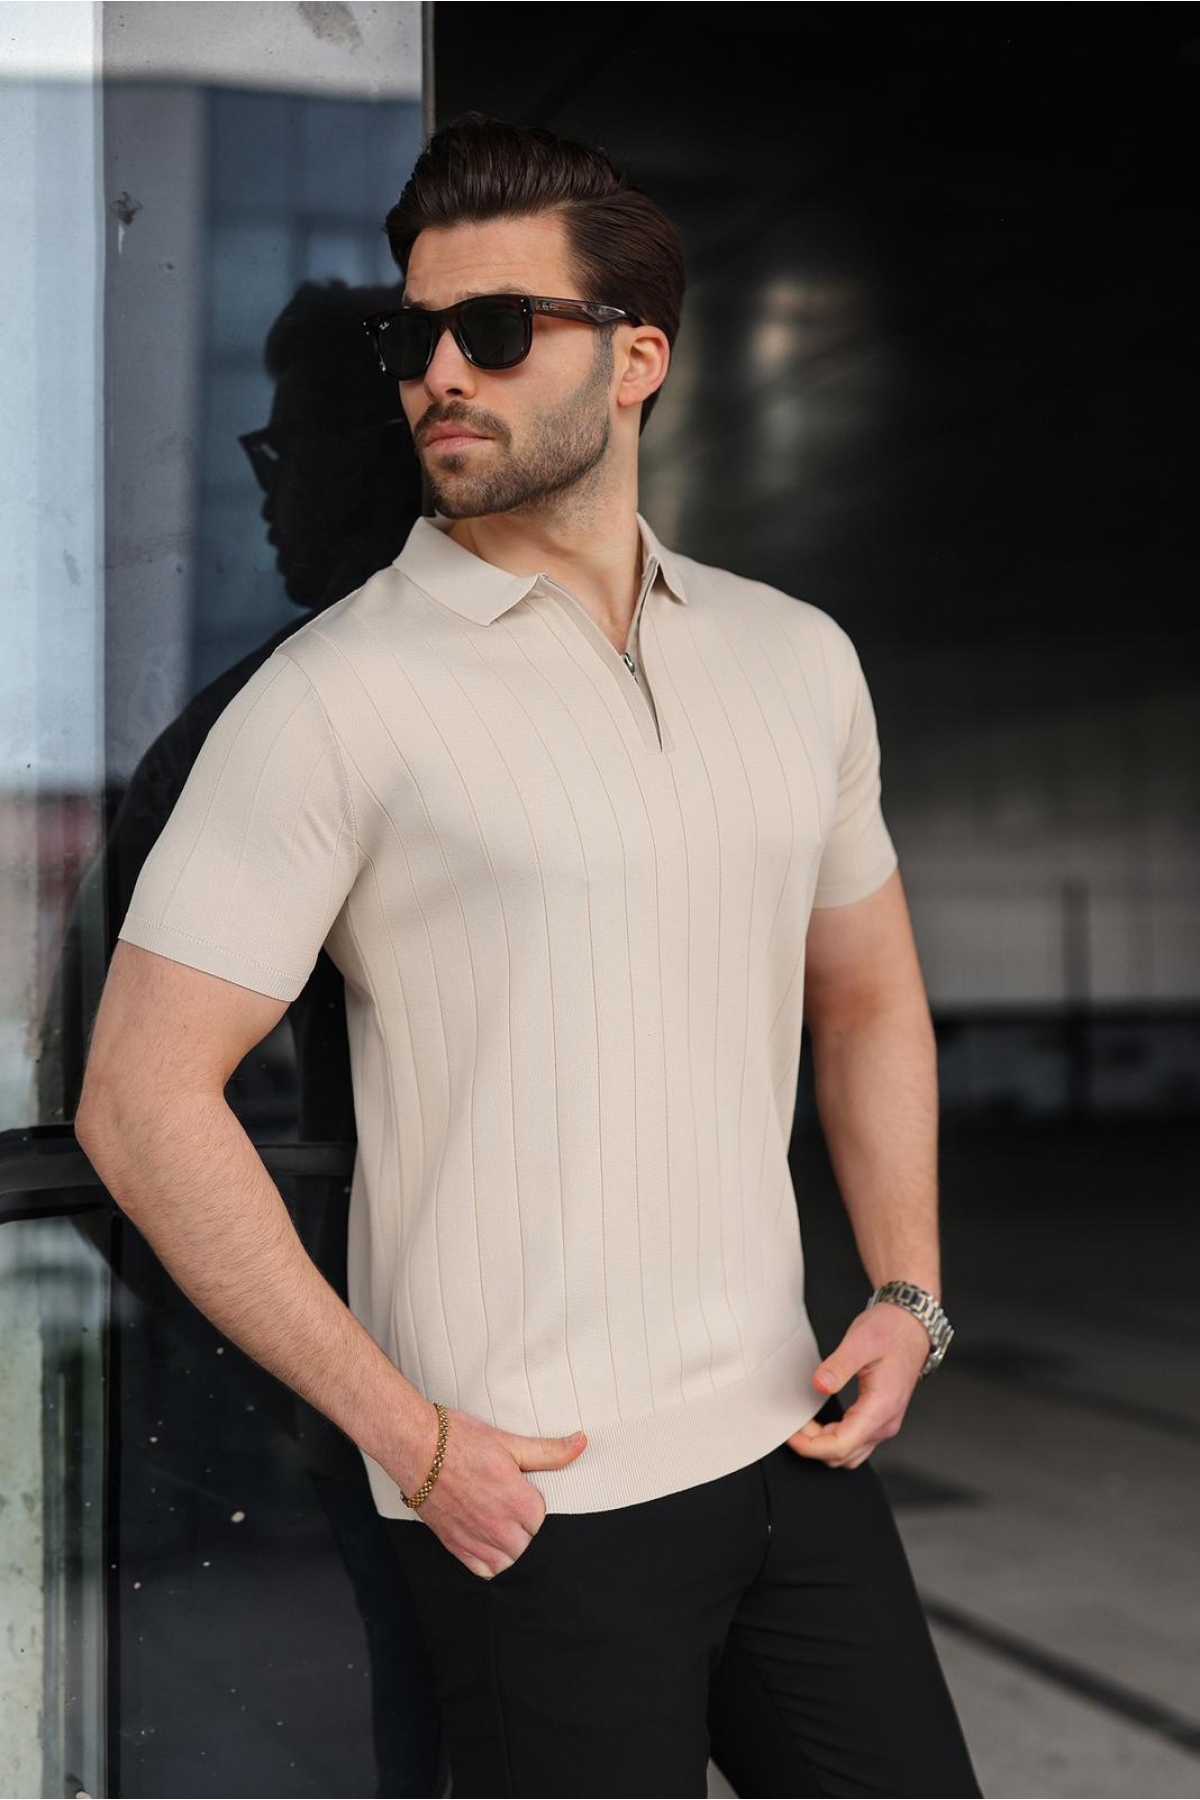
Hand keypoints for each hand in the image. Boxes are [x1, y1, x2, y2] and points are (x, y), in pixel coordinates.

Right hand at [395, 1405, 587, 1578]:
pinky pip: (482, 1572)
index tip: (545, 1510)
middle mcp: (499, 1527)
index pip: (550, 1527)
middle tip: (532, 1526)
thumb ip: (548, 1451)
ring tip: (518, 1541)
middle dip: (535, 1540)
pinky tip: (497, 1554)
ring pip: (510, 1567)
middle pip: (532, 1552)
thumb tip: (581, 1443)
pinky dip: (493, 1567)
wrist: (415, 1447)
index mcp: (518, 1502)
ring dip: (517, 1556)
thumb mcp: (509, 1442)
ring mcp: (476, 1539)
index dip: (550, 1518)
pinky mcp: (455, 1545)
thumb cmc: (460, 1440)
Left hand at [785, 1301, 930, 1469]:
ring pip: (849, 1454)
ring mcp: (885, 1423)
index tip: (790, 1435)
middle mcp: (885, 1422)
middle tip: (794, 1423)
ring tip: (805, 1424)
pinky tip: (821, 1423)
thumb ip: (839, 1365)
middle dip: (813, 1445)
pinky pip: (855, 1443)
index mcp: (880, 1407)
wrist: (912, 1326)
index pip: (841, 1445)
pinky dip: (834, 1440)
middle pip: (843, 1456)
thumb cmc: (890, 1331)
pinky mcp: (881, 1419)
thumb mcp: (860, 1340)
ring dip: (823, 1446)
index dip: (810, 1446)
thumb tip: (820, 1385)